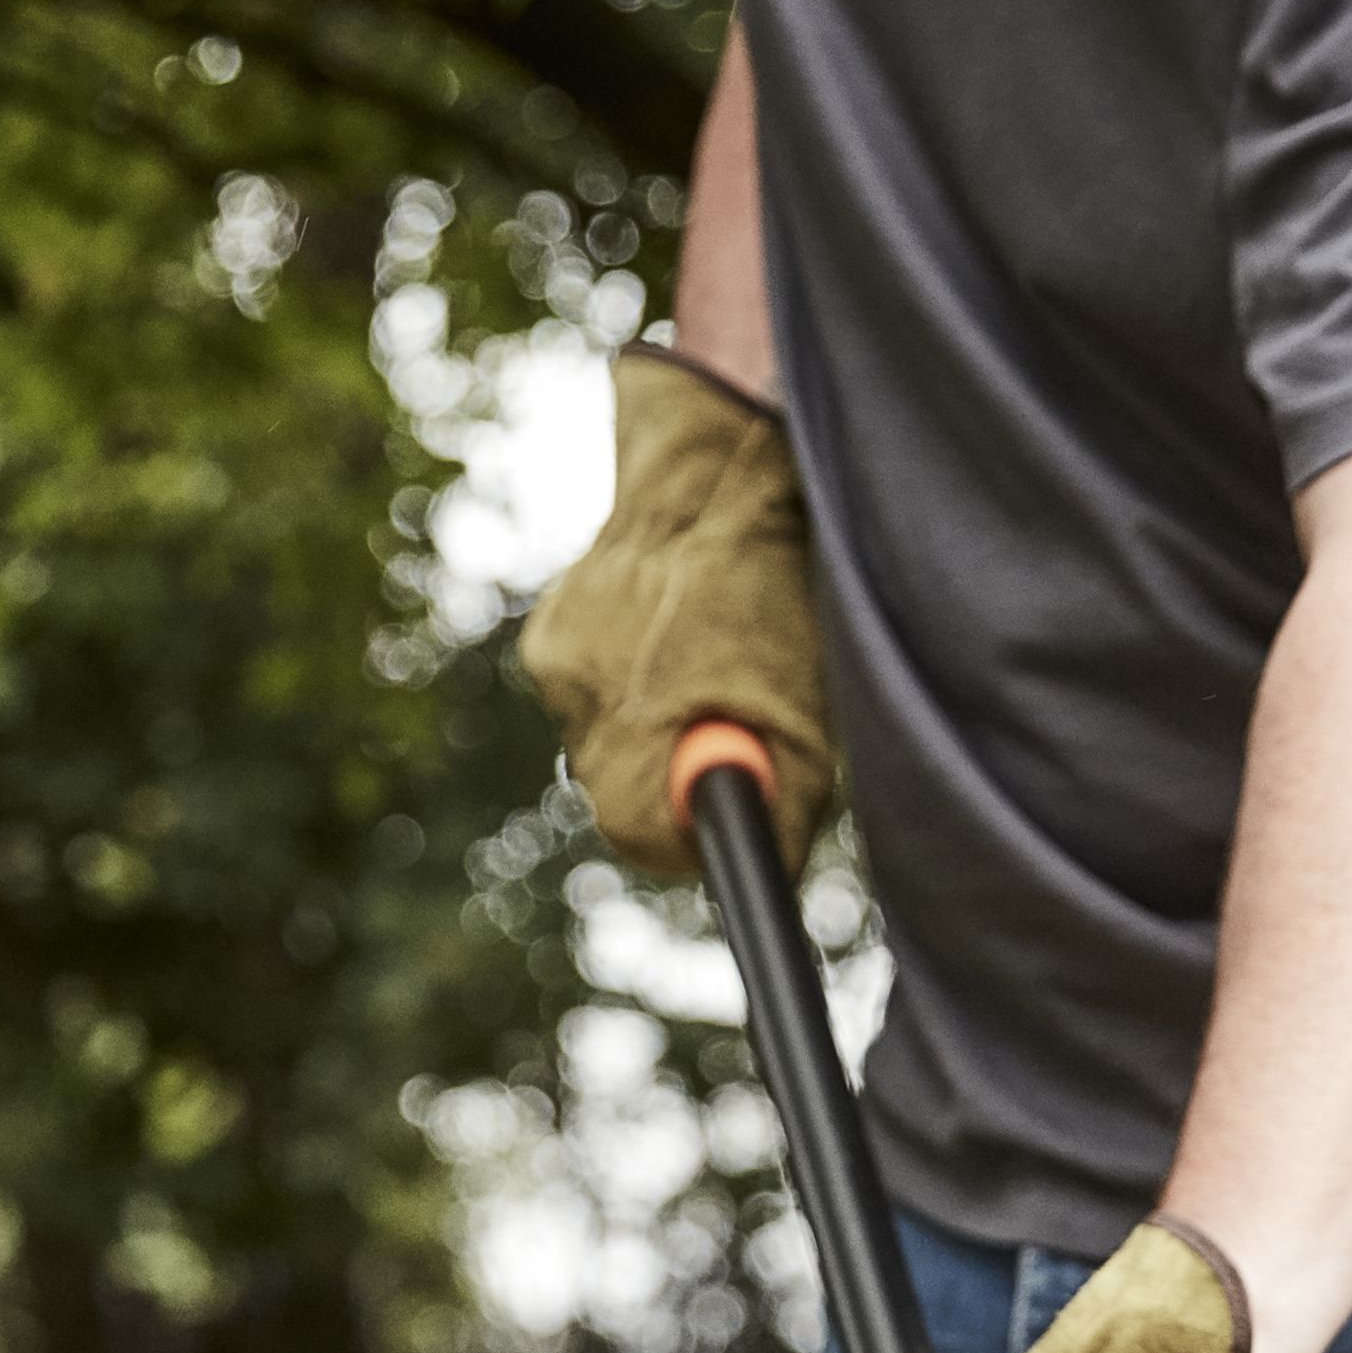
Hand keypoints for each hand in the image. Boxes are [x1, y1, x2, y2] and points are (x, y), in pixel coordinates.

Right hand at [516, 349, 832, 876]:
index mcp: (640, 740)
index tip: (723, 807)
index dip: (691, 833)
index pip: (646, 838)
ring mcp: (558, 675)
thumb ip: (780, 812)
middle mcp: (583, 717)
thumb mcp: (806, 722)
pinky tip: (663, 629)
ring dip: (646, 718)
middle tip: (722, 723)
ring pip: (602, 741)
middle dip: (668, 774)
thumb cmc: (774, 602)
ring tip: (698, 656)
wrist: (715, 477)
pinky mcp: (545, 641)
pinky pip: (585, 690)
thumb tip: (765, 875)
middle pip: (618, 798)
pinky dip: (623, 674)